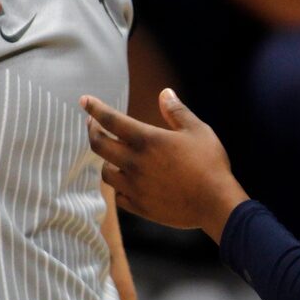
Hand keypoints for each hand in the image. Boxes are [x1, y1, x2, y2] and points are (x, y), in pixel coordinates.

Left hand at [81, 88, 247, 241]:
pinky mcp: (139, 206)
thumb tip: (164, 93)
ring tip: (112, 154)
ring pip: (105, 172)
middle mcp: (134, 163)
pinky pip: (118, 196)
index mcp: (147, 140)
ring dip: (106, 160)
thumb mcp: (197, 130)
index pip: (111, 119)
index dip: (95, 108)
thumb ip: (176, 111)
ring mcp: (134, 187)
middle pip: (98, 145)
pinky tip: (126, 181)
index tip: (84, 100)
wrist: (215, 204)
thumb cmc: (209, 163)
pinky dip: (119, 186)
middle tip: (93, 123)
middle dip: (92, 130)